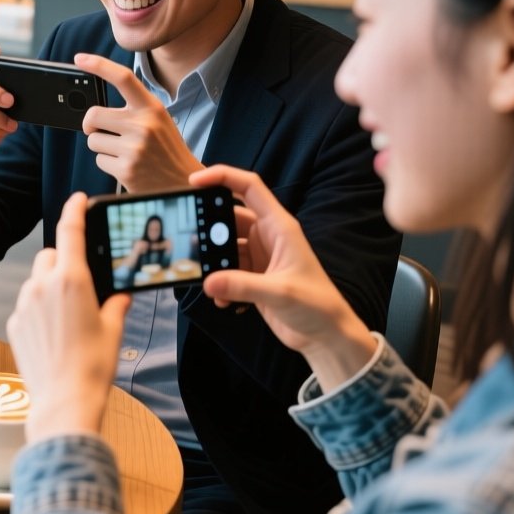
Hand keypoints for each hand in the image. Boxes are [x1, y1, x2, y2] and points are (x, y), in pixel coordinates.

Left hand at [7, 192, 132, 442]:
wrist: (63, 401)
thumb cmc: (93, 367)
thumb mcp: (113, 331)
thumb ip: (116, 305)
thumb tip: (119, 296)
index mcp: (72, 281)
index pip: (70, 232)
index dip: (74, 211)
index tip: (77, 200)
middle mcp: (43, 286)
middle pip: (51, 255)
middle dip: (65, 260)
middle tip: (82, 284)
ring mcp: (25, 304)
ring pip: (36, 279)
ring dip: (50, 285)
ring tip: (69, 316)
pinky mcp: (14, 323)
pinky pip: (27, 303)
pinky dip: (39, 308)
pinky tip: (55, 333)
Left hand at [76, 53, 201, 192]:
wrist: (183, 182)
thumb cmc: (165, 149)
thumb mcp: (158, 121)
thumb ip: (133, 110)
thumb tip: (94, 108)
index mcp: (152, 108)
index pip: (123, 78)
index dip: (99, 65)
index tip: (80, 58)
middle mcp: (143, 125)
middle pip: (93, 114)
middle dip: (92, 125)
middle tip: (104, 131)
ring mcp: (134, 148)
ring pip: (92, 139)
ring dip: (103, 147)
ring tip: (124, 152)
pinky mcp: (126, 169)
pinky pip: (99, 160)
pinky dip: (107, 163)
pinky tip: (126, 166)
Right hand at [189, 166, 376, 386]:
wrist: (326, 336)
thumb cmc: (316, 306)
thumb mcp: (280, 293)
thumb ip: (242, 286)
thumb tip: (208, 282)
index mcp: (279, 227)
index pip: (249, 188)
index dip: (222, 177)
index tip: (194, 181)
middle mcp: (267, 237)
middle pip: (229, 217)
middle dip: (208, 226)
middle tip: (187, 237)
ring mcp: (259, 257)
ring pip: (225, 246)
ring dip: (212, 260)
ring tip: (203, 274)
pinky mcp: (252, 277)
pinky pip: (226, 271)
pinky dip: (219, 282)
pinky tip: (221, 300)